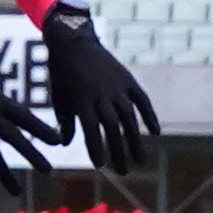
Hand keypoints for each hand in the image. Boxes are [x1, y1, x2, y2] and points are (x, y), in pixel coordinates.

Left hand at [37, 0, 157, 173]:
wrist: (73, 41)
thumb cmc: (61, 72)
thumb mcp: (58, 96)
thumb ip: (65, 120)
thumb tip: (66, 143)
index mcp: (82, 99)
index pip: (91, 129)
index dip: (96, 147)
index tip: (100, 165)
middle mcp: (102, 95)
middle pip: (113, 127)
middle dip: (118, 151)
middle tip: (124, 171)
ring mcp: (117, 87)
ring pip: (129, 117)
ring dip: (135, 140)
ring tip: (139, 159)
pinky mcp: (128, 80)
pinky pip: (142, 100)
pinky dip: (149, 115)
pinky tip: (154, 132)